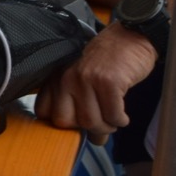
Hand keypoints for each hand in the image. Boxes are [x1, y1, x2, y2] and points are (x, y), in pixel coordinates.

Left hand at [33, 23, 157, 142]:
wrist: (131, 37)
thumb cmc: (108, 61)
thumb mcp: (82, 77)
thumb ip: (77, 103)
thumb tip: (91, 139)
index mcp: (56, 77)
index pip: (44, 112)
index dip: (62, 124)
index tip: (78, 124)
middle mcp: (66, 78)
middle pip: (66, 122)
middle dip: (85, 129)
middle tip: (101, 124)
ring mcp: (86, 79)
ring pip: (91, 122)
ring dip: (107, 126)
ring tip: (114, 119)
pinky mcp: (108, 82)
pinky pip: (112, 116)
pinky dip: (120, 120)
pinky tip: (123, 115)